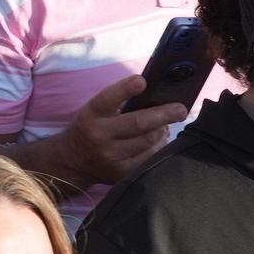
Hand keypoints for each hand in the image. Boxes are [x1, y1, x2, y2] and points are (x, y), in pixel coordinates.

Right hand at [53, 74, 185, 187]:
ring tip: (164, 124)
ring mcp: (111, 157)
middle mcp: (99, 136)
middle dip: (164, 114)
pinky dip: (159, 146)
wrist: (72, 161)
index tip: (142, 80)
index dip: (125, 89)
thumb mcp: (95, 111)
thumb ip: (118, 102)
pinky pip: (150, 157)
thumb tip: (154, 93)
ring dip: (162, 130)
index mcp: (91, 115)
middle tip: (180, 109)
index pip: (108, 98)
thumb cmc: (90, 128)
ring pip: (149, 141)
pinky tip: (158, 140)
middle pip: (138, 123)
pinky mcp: (122, 173)